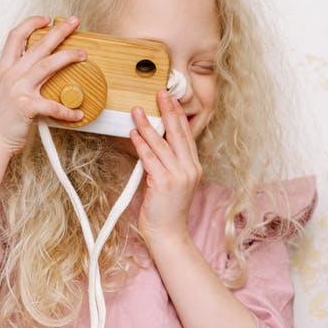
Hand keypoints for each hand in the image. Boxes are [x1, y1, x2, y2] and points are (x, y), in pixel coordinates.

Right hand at [0, 16, 86, 153]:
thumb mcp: (3, 90)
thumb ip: (17, 78)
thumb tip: (37, 72)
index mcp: (4, 69)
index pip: (16, 36)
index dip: (31, 23)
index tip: (46, 18)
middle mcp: (10, 75)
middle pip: (38, 45)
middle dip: (59, 31)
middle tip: (75, 22)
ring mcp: (18, 89)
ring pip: (47, 65)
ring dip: (68, 56)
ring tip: (83, 54)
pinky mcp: (26, 107)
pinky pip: (53, 105)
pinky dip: (68, 110)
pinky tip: (78, 113)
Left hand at [130, 91, 199, 240]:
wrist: (168, 235)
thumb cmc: (167, 211)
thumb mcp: (172, 184)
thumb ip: (166, 164)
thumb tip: (152, 145)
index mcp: (193, 168)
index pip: (187, 136)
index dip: (179, 116)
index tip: (171, 100)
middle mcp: (189, 169)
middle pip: (178, 134)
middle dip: (168, 111)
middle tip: (161, 93)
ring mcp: (178, 176)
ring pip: (161, 144)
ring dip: (148, 125)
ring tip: (137, 111)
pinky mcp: (164, 182)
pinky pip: (150, 158)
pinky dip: (141, 144)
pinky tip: (133, 133)